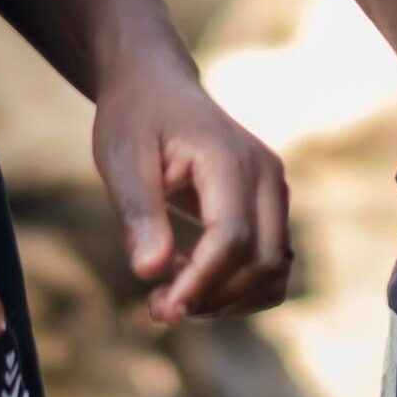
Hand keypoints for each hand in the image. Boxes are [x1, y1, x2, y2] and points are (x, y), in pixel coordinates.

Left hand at [92, 54, 291, 321]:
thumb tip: (149, 271)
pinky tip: (193, 274)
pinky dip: (239, 287)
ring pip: (275, 270)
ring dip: (228, 299)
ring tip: (172, 292)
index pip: (232, 238)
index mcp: (230, 158)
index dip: (200, 283)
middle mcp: (266, 174)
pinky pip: (271, 264)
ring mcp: (275, 190)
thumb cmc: (135, 118)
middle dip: (213, 297)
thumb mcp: (121, 158)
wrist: (156, 86)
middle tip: (156, 307)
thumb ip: (139, 212)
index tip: (159, 310)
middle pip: (262, 261)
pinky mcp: (271, 206)